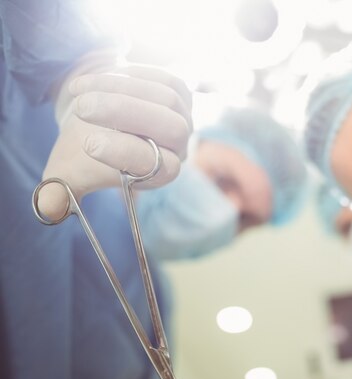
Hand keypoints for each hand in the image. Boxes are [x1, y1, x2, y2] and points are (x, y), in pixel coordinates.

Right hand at [38, 65, 192, 219]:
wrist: (91, 113)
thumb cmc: (81, 147)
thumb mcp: (67, 170)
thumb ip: (60, 191)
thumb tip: (49, 211)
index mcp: (158, 174)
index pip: (161, 167)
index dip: (129, 155)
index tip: (89, 144)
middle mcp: (178, 147)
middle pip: (171, 129)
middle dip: (127, 114)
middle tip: (81, 109)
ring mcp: (183, 116)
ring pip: (166, 99)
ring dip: (121, 90)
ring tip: (79, 91)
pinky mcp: (179, 91)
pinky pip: (164, 78)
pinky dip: (130, 75)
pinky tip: (101, 77)